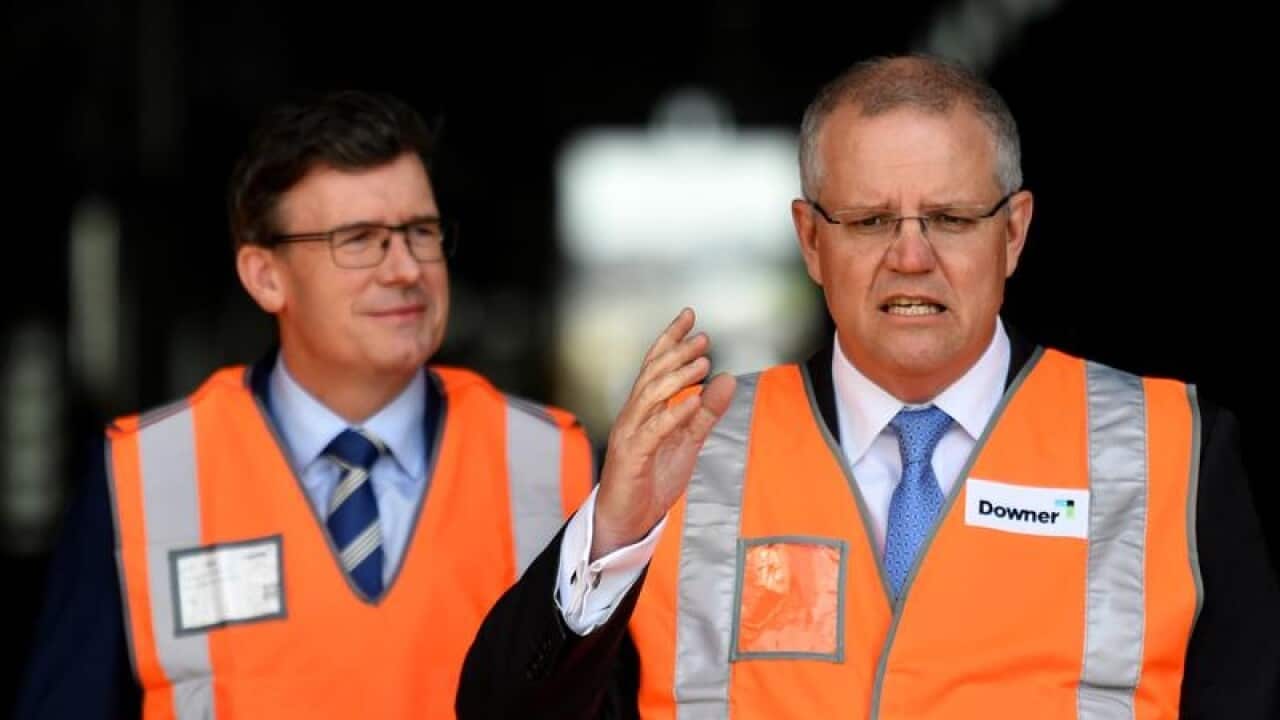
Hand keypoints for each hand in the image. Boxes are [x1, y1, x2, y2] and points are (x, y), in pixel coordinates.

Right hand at [591, 308, 735, 559]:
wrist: (629, 518)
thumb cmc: (652, 478)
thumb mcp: (688, 441)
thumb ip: (707, 412)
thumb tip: (727, 379)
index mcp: (645, 409)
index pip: (656, 365)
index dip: (671, 339)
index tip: (689, 316)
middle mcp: (633, 415)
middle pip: (652, 374)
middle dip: (677, 352)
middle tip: (703, 338)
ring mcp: (630, 434)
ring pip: (651, 396)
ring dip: (677, 377)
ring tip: (702, 363)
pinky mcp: (633, 456)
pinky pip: (653, 430)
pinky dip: (673, 414)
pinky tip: (692, 402)